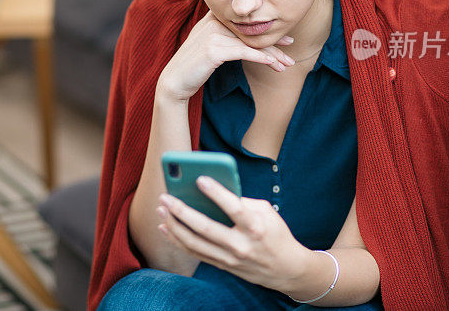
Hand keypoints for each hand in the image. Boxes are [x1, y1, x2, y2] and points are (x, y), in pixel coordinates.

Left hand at [155, 176, 309, 292]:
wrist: (286, 269)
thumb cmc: (275, 233)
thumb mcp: (267, 212)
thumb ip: (242, 202)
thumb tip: (213, 193)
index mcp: (255, 227)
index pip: (234, 208)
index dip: (217, 193)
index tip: (200, 179)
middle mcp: (241, 245)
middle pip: (205, 228)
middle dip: (182, 211)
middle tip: (165, 197)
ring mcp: (230, 259)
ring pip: (194, 243)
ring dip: (174, 226)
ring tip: (161, 209)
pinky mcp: (223, 266)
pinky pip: (194, 253)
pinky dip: (177, 240)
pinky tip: (166, 227)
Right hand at [157, 11, 294, 101]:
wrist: (174, 81)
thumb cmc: (194, 66)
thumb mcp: (209, 45)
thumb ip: (224, 36)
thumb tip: (247, 39)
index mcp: (213, 18)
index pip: (246, 23)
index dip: (267, 31)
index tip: (285, 40)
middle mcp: (213, 22)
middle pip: (251, 32)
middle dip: (274, 44)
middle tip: (291, 52)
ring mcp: (212, 34)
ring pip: (250, 43)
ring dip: (272, 55)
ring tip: (286, 65)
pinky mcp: (213, 49)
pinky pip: (243, 52)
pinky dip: (260, 57)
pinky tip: (273, 63)